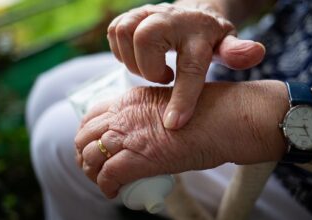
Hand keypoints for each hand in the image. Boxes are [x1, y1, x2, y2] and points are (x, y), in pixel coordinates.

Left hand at [74, 82, 283, 198]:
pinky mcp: (137, 157)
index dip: (89, 133)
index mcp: (131, 98)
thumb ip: (150, 115)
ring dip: (92, 172)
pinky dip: (106, 187)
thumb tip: (146, 134)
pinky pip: (107, 176)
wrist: (226, 119)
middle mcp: (124, 113)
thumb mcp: (170, 104)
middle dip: (85, 154)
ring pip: (90, 156)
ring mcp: (128, 135)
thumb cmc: (209, 112)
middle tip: (96, 167)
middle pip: (84, 135)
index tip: (97, 145)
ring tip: (103, 182)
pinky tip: (114, 192)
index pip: (93, 114)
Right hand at [107, 3, 265, 129]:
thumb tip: (257, 52)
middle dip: (149, 68)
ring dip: (133, 60)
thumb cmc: (208, 38)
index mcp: (198, 31)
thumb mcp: (226, 45)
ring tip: (152, 69)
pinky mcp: (130, 15)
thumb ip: (236, 52)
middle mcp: (170, 17)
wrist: (191, 15)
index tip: (173, 124)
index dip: (182, 98)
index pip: (190, 67)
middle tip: (164, 77)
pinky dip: (122, 51)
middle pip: (145, 39)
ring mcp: (147, 12)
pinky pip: (114, 31)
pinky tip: (140, 59)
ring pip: (124, 33)